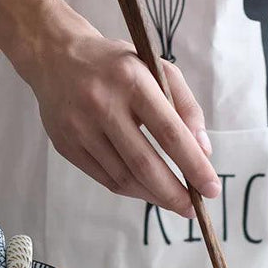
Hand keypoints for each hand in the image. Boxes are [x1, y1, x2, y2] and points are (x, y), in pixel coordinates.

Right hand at [18, 7, 218, 218]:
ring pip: (124, 178)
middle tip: (192, 210)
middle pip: (144, 164)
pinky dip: (132, 190)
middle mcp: (102, 104)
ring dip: (154, 196)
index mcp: (131, 80)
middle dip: (174, 194)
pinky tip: (148, 191)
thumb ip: (186, 107)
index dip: (194, 166)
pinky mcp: (66, 146)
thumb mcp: (156, 70)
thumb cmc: (117, 67)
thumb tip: (203, 152)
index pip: (170, 133)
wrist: (55, 57)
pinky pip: (106, 180)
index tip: (212, 189)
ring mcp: (80, 128)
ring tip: (173, 202)